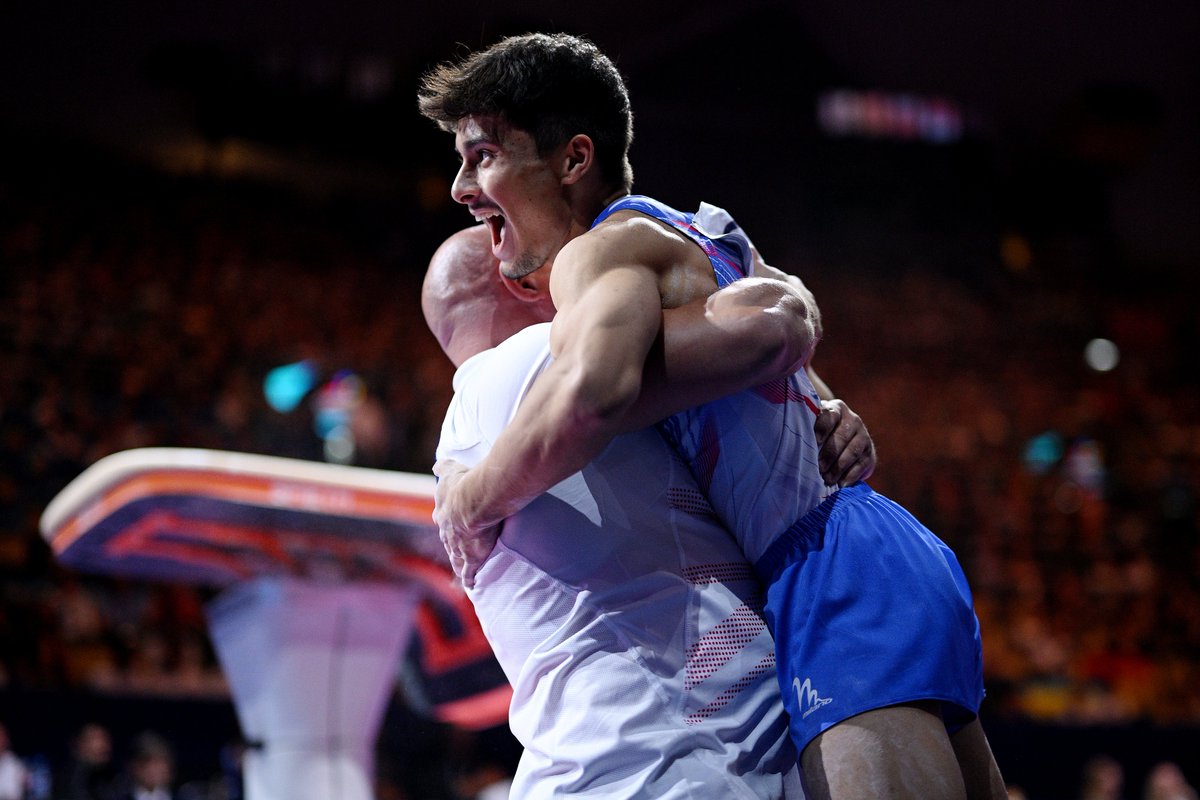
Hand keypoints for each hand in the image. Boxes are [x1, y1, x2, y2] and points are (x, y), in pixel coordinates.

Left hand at [432, 459, 500, 588]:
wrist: (473, 501)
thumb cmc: (464, 484)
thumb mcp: (451, 471)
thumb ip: (444, 467)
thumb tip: (436, 465)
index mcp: (444, 512)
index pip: (442, 519)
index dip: (444, 521)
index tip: (442, 522)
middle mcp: (448, 532)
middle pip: (448, 541)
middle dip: (451, 545)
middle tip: (454, 550)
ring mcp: (459, 546)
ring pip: (456, 559)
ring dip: (457, 565)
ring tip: (459, 572)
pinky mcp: (472, 557)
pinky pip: (469, 571)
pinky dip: (468, 579)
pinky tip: (470, 585)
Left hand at [814, 399, 875, 486]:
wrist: (843, 438)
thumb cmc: (819, 432)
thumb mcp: (813, 424)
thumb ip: (806, 428)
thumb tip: (791, 440)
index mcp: (836, 409)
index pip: (830, 416)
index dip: (822, 428)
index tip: (815, 441)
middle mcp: (853, 419)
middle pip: (842, 436)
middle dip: (829, 454)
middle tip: (819, 468)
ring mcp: (864, 435)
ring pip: (853, 451)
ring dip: (839, 467)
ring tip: (827, 479)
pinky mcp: (870, 452)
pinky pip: (862, 464)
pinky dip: (851, 475)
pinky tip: (841, 484)